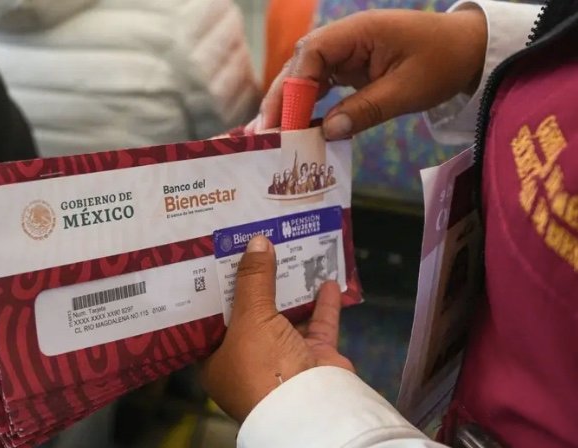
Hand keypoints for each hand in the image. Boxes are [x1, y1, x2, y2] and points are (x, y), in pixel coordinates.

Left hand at [202, 236, 353, 421]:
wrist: (312, 410)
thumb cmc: (262, 366)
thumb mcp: (250, 318)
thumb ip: (254, 279)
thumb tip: (256, 242)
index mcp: (218, 360)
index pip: (211, 320)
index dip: (215, 290)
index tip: (217, 260)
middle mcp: (248, 361)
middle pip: (250, 315)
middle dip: (255, 284)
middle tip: (253, 248)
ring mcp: (283, 360)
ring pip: (285, 317)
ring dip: (289, 290)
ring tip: (288, 254)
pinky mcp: (313, 358)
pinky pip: (317, 325)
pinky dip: (322, 304)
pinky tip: (325, 279)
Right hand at [247, 8, 486, 138]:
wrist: (467, 50)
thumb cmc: (442, 62)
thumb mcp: (407, 90)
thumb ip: (366, 110)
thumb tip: (326, 133)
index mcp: (357, 32)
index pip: (310, 54)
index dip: (292, 87)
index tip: (281, 121)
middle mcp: (344, 39)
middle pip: (299, 66)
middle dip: (280, 99)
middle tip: (260, 135)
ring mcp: (345, 53)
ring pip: (305, 77)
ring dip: (288, 105)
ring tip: (269, 135)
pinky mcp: (349, 68)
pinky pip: (320, 85)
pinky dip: (306, 106)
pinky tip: (296, 127)